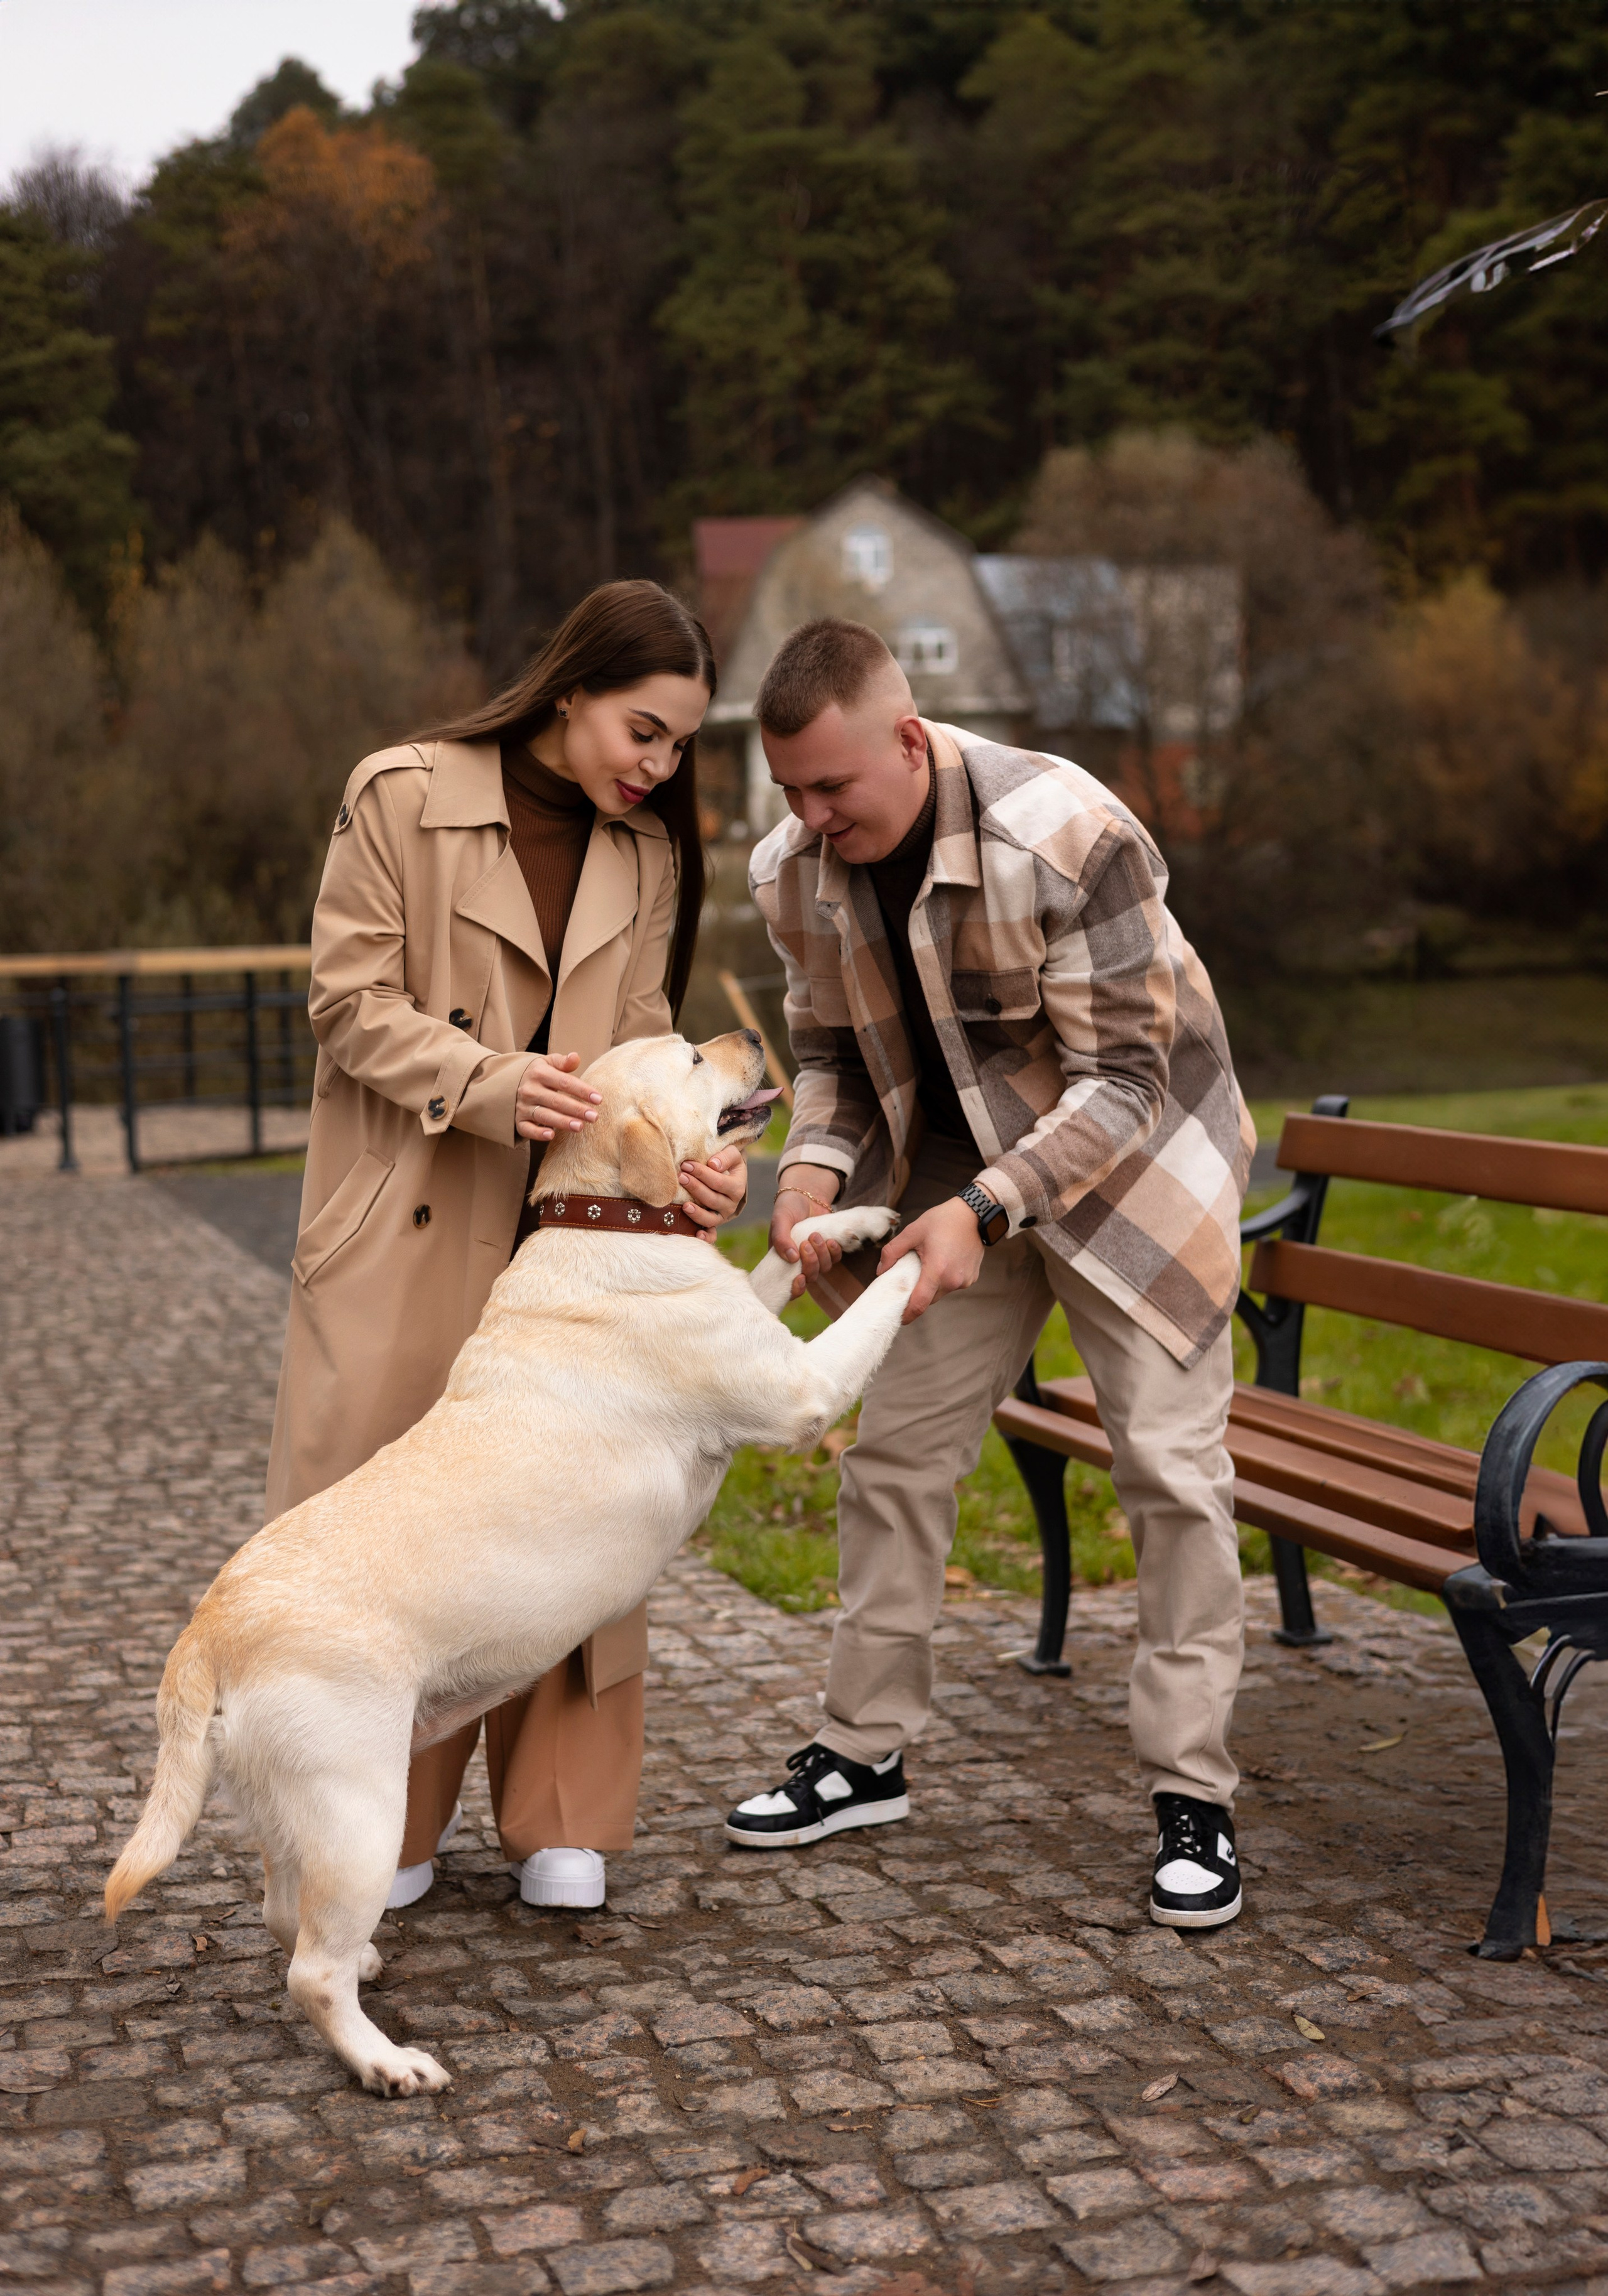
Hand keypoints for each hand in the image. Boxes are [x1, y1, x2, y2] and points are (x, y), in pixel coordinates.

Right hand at [515, 1051, 600, 1142]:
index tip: (599, 1099)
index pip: (564, 1082)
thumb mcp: (549, 1063)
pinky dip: (537, 1133)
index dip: (582, 1090)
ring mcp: (523, 1106)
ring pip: (544, 1115)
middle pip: (556, 1101)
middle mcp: (530, 1090)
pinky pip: (526, 1129)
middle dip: (576, 1109)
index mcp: (539, 1073)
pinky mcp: (519, 1120)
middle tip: (594, 1117)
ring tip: (580, 1127)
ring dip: (562, 1122)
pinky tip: (551, 1135)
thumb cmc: (540, 1074)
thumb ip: (563, 1062)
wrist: (511, 1083)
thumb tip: (575, 1057)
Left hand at [677, 1145, 747, 1242]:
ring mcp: (722, 1216)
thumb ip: (725, 1156)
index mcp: (737, 1187)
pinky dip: (706, 1237)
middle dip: (695, 1188)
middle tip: (681, 1176)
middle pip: (712, 1199)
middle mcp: (731, 1204)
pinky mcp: (714, 1223)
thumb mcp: (732, 1154)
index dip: (702, 1174)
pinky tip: (697, 1235)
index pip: (719, 1182)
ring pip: (710, 1218)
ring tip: (684, 1205)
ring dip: (696, 1212)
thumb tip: (713, 1165)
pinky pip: (711, 1234)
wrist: (728, 1174)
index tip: (686, 1164)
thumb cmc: (726, 1162)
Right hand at [771, 1162, 841, 1301]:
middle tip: (807, 1242)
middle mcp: (798, 1262)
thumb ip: (780, 1238)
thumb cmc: (788, 1207)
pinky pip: (835, 1259)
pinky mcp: (828, 1250)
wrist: (806, 1194)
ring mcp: (814, 1257)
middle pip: (809, 1277)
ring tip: (816, 1235)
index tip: (799, 1278)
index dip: (795, 1289)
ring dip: (822, 1254)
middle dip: (811, 1262)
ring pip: (824, 1269)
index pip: (787, 1286)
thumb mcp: (780, 1219)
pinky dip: (834, 1251)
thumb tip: (792, 1258)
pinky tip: (830, 1240)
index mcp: (781, 1260)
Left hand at [877, 1195, 985, 1321]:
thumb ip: (892, 1252)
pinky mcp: (972, 1278)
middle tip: (909, 1281)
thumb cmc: (943, 1220)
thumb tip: (880, 1271)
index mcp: (936, 1270)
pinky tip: (943, 1262)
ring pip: (940, 1293)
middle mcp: (952, 1280)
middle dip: (917, 1295)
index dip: (907, 1314)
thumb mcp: (913, 1231)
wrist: (975, 1214)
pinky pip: (952, 1286)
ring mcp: (964, 1281)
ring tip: (927, 1266)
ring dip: (931, 1286)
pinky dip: (944, 1280)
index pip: (919, 1304)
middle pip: (928, 1299)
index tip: (898, 1318)